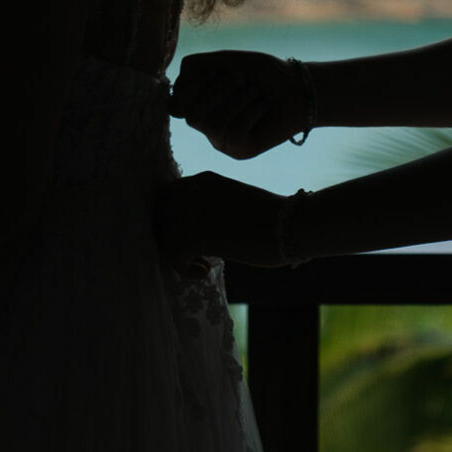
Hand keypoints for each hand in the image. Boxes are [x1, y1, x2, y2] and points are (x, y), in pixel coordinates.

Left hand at [154, 171, 293, 267]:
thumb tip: (198, 229)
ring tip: (202, 264)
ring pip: (163, 235)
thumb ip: (211, 207)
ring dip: (177, 254)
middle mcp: (194, 191)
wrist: (292, 224)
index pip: (168, 195)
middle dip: (169, 234)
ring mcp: (193, 212)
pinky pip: (173, 254)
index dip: (172, 217)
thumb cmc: (274, 217)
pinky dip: (184, 268)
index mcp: (205, 179)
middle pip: (159, 213)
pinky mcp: (197, 235)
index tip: (189, 234)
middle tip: (191, 251)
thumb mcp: (235, 201)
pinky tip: (205, 272)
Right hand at [168, 50, 310, 159]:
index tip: (217, 70)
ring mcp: (222, 141)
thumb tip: (175, 85)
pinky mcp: (241, 152)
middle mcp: (207, 125)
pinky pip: (233, 135)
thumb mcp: (227, 61)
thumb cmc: (264, 73)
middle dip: (217, 91)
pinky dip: (249, 114)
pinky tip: (262, 108)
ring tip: (255, 93)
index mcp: (199, 103)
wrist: (299, 87)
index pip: (175, 104)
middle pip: (191, 116)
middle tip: (242, 78)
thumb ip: (197, 66)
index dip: (191, 86)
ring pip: (212, 126)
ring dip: (236, 101)